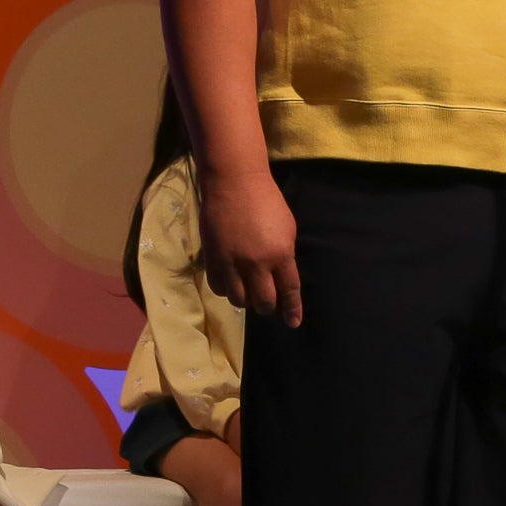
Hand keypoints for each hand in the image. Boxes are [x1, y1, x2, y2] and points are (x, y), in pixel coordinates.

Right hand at [199, 162, 301, 324]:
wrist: (234, 182)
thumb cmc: (267, 201)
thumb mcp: (287, 229)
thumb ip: (284, 256)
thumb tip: (281, 278)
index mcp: (280, 254)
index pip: (289, 291)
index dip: (291, 310)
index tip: (293, 323)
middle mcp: (256, 263)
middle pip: (263, 302)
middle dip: (268, 307)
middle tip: (267, 304)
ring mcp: (232, 262)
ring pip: (239, 299)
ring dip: (246, 300)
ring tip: (248, 292)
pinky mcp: (212, 258)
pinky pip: (219, 287)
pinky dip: (226, 290)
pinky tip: (231, 282)